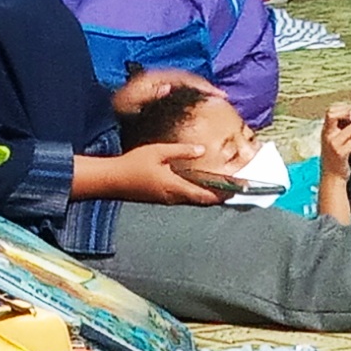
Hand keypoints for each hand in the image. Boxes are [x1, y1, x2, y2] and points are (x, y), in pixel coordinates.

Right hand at [75, 149, 243, 205]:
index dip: (223, 193)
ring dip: (210, 196)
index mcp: (175, 187)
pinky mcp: (163, 198)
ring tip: (225, 187)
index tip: (238, 189)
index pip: (205, 195)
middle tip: (237, 188)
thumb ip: (181, 151)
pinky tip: (202, 186)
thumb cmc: (134, 164)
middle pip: (203, 201)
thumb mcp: (158, 152)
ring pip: (194, 201)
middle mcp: (174, 198)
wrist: (112, 180)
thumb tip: (201, 149)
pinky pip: (185, 198)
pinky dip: (198, 194)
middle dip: (220, 195)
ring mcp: (168, 200)